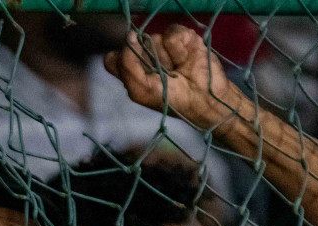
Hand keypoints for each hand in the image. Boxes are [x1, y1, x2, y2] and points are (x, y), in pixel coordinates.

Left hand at [103, 27, 247, 129]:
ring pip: (154, 39)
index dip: (123, 61)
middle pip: (135, 46)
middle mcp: (145, 56)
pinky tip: (185, 60)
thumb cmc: (171, 100)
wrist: (204, 100)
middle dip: (148, 62)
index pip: (113, 58)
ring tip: (177, 69)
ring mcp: (163, 46)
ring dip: (166, 58)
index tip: (137, 73)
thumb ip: (127, 65)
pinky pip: (172, 33)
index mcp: (131, 71)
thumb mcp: (141, 90)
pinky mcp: (183, 37)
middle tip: (163, 76)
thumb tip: (129, 36)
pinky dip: (178, 49)